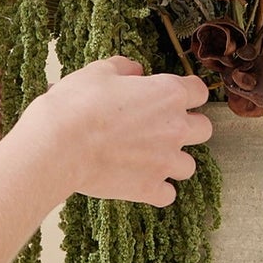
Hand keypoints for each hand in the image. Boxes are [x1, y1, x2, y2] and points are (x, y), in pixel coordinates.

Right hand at [23, 56, 212, 207]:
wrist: (59, 146)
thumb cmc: (77, 104)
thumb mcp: (99, 71)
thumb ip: (124, 67)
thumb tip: (135, 70)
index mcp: (168, 94)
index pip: (200, 91)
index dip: (188, 92)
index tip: (175, 96)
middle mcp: (175, 128)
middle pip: (204, 129)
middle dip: (188, 127)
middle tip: (163, 127)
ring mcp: (165, 161)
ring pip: (189, 166)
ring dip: (173, 161)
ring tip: (149, 157)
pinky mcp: (149, 188)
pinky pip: (168, 195)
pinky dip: (158, 189)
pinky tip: (140, 180)